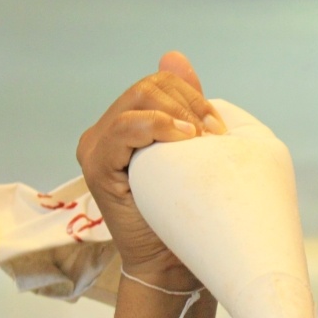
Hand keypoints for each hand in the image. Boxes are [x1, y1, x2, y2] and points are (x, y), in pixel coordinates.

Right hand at [77, 51, 226, 288]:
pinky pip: (124, 128)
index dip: (194, 97)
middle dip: (190, 104)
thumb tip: (175, 55)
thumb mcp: (192, 153)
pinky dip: (155, 126)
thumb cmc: (187, 215)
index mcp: (129, 124)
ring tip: (199, 142)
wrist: (174, 263)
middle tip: (214, 137)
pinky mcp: (96, 165)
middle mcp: (107, 131)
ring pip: (139, 99)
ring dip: (178, 114)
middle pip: (150, 85)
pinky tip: (181, 139)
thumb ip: (184, 106)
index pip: (159, 83)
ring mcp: (97, 146)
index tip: (220, 130)